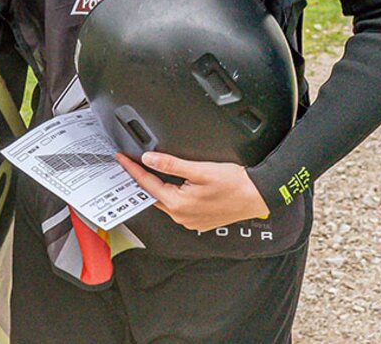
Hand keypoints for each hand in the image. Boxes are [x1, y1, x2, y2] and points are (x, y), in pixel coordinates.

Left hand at [116, 152, 269, 231]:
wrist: (259, 195)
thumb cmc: (235, 183)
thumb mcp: (200, 169)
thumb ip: (171, 165)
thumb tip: (149, 159)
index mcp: (178, 204)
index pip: (147, 183)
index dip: (132, 169)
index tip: (121, 159)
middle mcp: (181, 216)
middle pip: (153, 194)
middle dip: (140, 179)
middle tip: (127, 165)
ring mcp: (190, 220)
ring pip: (165, 201)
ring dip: (155, 187)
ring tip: (143, 172)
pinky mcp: (198, 220)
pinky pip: (177, 206)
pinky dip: (169, 194)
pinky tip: (168, 185)